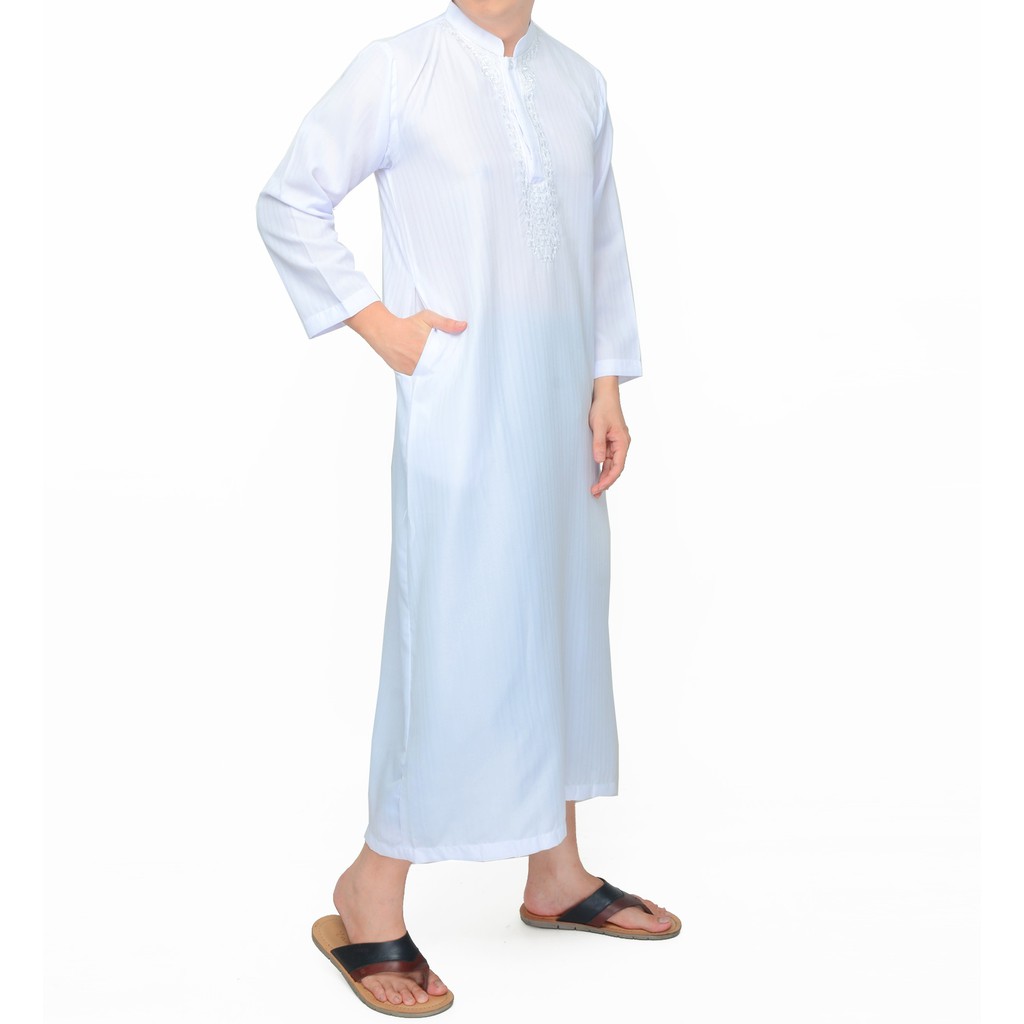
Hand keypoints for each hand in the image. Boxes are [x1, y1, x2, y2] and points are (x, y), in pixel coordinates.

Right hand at [344, 302, 466, 374]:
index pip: (446, 359)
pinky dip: (421, 371)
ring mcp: (412, 368)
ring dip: (431, 369)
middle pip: (437, 367)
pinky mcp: (404, 372)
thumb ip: (446, 323)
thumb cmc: (406, 323)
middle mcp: (421, 361)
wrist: (383, 331)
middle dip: (442, 364)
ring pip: (427, 372)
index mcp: (429, 349)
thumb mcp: (427, 318)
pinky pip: (417, 374)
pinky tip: (422, 365)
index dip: (450, 360)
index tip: (456, 360)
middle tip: (446, 363)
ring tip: (434, 364)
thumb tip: (464, 326)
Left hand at [589, 376, 629, 496]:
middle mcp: (622, 445)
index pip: (618, 466)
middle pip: (615, 468)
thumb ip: (598, 443)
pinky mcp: (610, 442)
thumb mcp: (599, 426)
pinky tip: (597, 476)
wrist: (605, 395)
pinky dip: (602, 468)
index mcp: (623, 442)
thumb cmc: (603, 408)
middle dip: (606, 482)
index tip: (599, 487)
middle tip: (594, 493)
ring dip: (604, 477)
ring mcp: (616, 444)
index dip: (609, 479)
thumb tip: (599, 460)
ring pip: (611, 465)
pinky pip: (607, 459)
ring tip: (595, 489)